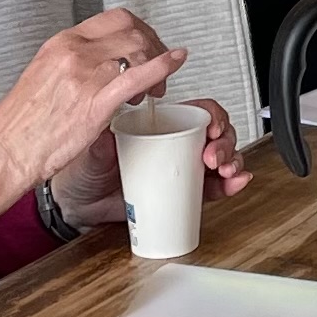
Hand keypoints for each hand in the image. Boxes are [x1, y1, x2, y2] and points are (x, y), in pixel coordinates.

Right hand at [0, 9, 184, 220]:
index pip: (114, 19)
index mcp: (61, 43)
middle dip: (155, 45)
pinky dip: (163, 66)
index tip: (148, 46)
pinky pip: (138, 75)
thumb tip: (103, 63)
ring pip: (138, 49)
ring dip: (156, 64)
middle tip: (159, 67)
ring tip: (152, 91)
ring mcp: (85, 75)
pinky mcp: (95, 103)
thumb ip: (74, 64)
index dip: (141, 30)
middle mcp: (73, 52)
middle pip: (132, 30)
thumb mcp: (46, 75)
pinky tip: (176, 63)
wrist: (4, 149)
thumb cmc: (24, 122)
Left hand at [49, 97, 245, 229]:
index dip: (213, 117)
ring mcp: (183, 169)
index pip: (197, 112)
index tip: (212, 128)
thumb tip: (111, 132)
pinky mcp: (187, 194)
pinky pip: (214, 187)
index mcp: (160, 126)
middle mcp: (177, 144)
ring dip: (232, 161)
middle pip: (217, 133)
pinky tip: (235, 182)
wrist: (81, 205)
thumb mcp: (92, 152)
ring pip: (222, 158)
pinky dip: (231, 185)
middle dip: (225, 143)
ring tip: (224, 171)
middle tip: (214, 157)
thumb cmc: (85, 171)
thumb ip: (102, 142)